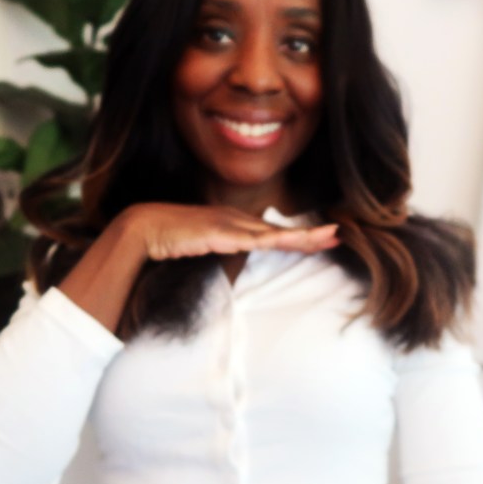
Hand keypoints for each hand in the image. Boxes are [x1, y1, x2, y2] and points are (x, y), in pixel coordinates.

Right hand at [122, 203, 339, 260]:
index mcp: (232, 224)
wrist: (144, 228)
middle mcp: (236, 220)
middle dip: (310, 234)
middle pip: (280, 231)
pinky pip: (257, 240)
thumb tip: (225, 262)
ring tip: (329, 237)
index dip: (296, 236)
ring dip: (304, 236)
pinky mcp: (222, 233)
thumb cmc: (168, 239)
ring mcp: (230, 225)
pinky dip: (280, 240)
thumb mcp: (199, 247)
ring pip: (275, 234)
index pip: (271, 232)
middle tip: (338, 234)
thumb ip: (216, 252)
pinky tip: (297, 241)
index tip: (320, 239)